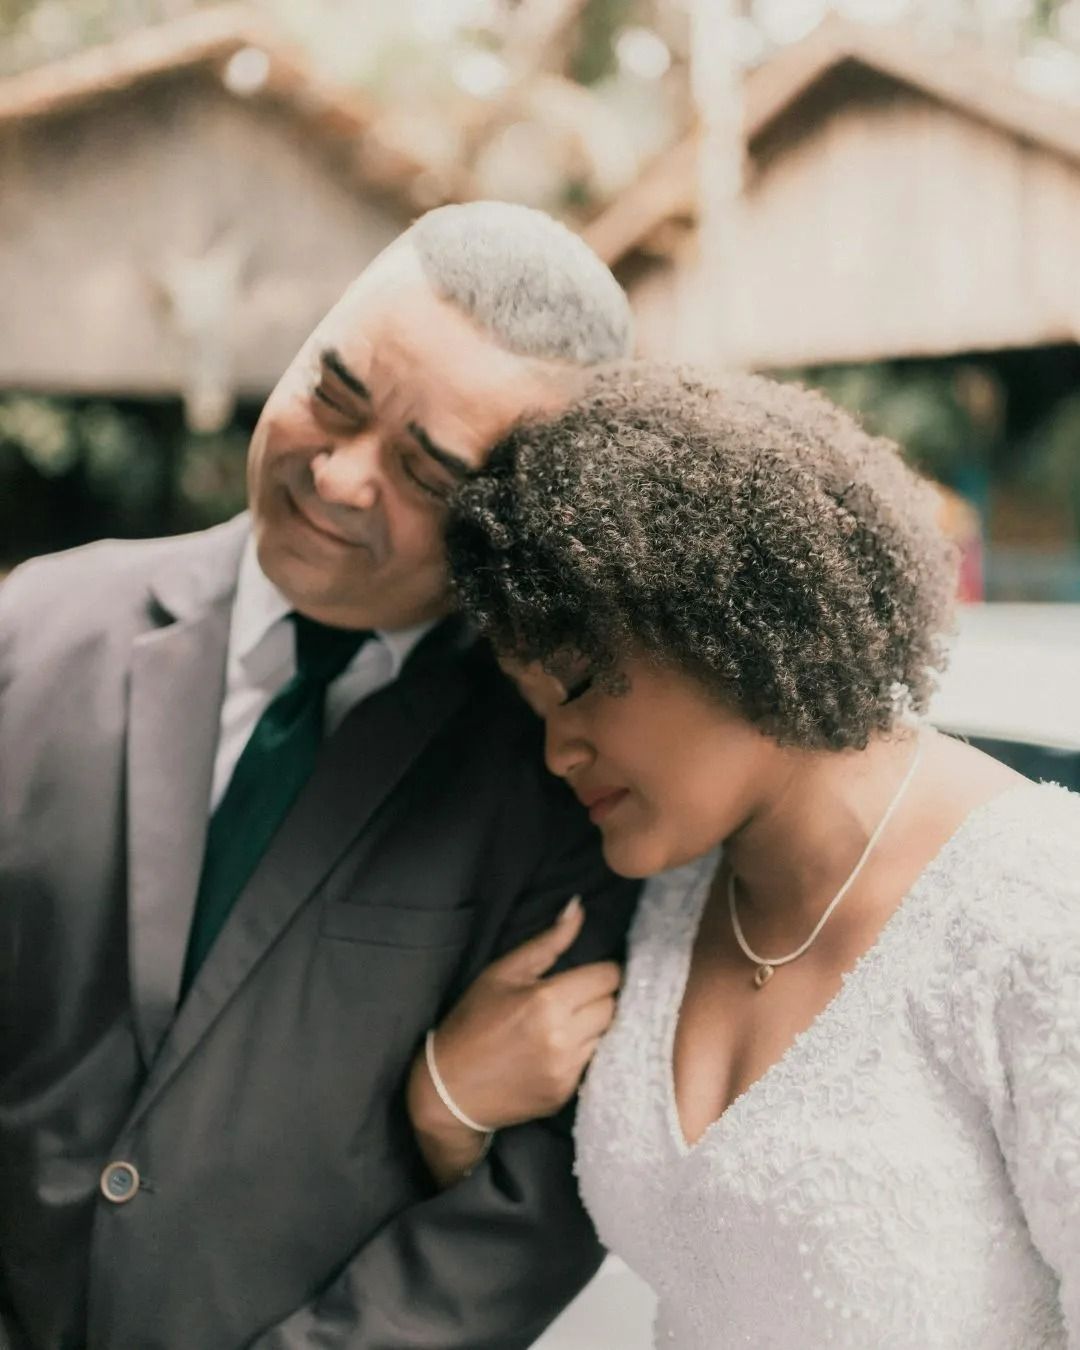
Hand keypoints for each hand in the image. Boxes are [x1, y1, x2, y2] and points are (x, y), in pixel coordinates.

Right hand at [408, 896, 621, 1178]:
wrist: (449, 1089)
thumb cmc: (472, 1022)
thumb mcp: (503, 972)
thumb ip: (548, 941)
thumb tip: (578, 908)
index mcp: (547, 1002)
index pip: (608, 977)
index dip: (603, 971)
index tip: (590, 972)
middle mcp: (562, 1038)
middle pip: (612, 1006)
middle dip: (599, 997)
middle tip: (575, 996)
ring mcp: (566, 1070)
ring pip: (607, 1034)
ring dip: (594, 1024)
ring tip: (567, 1021)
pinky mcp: (566, 1093)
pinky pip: (593, 1060)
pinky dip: (583, 1050)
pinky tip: (558, 1047)